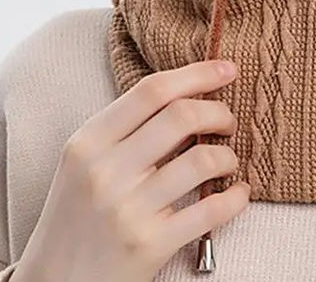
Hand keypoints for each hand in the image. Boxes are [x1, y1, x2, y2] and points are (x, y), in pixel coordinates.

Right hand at [11, 59, 248, 281]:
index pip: (152, 90)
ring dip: (228, 156)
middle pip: (182, 116)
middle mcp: (105, 172)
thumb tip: (189, 91)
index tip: (227, 69)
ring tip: (227, 161)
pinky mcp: (149, 246)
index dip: (198, 74)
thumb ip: (126, 127)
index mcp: (88, 142)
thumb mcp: (84, 161)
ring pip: (202, 160)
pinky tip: (238, 193)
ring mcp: (127, 210)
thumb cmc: (77, 213)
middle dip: (219, 112)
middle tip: (228, 122)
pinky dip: (235, 198)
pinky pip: (210, 210)